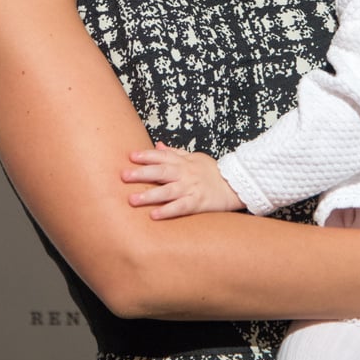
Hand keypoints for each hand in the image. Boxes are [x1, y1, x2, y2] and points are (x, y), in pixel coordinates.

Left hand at [121, 143, 245, 218]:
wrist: (235, 185)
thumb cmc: (212, 172)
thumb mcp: (194, 157)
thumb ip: (175, 153)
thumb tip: (158, 144)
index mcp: (183, 162)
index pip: (162, 156)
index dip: (146, 156)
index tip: (131, 156)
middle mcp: (185, 174)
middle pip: (161, 172)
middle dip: (141, 173)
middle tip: (124, 176)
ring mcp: (191, 188)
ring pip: (168, 191)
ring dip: (150, 195)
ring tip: (132, 199)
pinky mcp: (198, 203)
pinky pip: (181, 207)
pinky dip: (168, 211)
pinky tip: (154, 215)